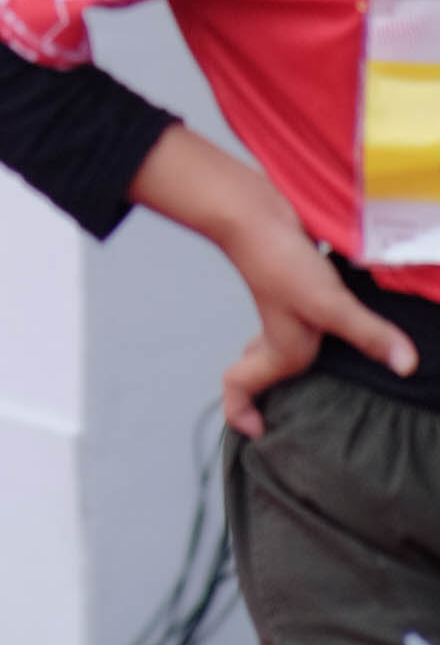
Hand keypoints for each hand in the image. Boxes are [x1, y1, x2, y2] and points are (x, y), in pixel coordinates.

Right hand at [214, 188, 418, 436]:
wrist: (256, 214)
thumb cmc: (280, 263)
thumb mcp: (330, 304)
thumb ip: (369, 335)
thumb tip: (407, 366)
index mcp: (279, 350)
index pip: (238, 389)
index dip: (241, 414)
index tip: (261, 431)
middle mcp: (279, 334)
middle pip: (259, 373)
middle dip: (270, 395)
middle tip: (296, 409)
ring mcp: (286, 309)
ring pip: (278, 345)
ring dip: (293, 361)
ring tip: (331, 371)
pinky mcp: (297, 286)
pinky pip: (303, 318)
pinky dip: (316, 327)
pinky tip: (348, 319)